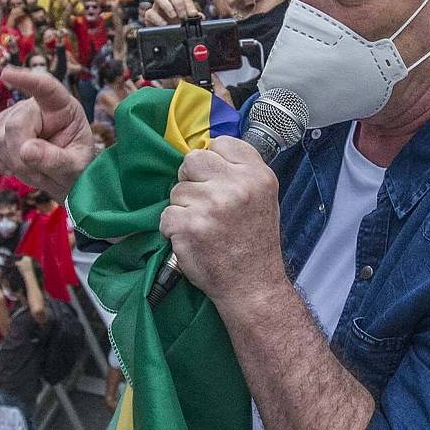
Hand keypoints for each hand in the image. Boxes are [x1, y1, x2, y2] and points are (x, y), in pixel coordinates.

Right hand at [0, 67, 97, 196]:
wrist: (62, 176)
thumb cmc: (73, 165)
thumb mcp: (75, 166)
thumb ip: (56, 160)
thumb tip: (26, 151)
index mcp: (62, 107)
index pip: (45, 87)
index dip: (26, 80)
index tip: (6, 74)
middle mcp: (35, 106)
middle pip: (14, 124)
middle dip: (21, 157)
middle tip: (38, 174)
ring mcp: (12, 114)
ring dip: (11, 163)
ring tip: (32, 170)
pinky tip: (9, 168)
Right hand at [144, 0, 201, 26]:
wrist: (164, 35)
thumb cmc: (176, 25)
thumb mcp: (187, 22)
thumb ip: (194, 18)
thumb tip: (201, 17)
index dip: (190, 5)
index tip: (194, 15)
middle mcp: (167, 0)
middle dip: (179, 4)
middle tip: (183, 16)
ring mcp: (157, 6)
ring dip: (168, 7)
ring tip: (173, 17)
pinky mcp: (149, 15)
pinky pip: (150, 13)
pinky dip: (157, 19)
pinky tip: (164, 24)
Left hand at [158, 137, 282, 307]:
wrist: (252, 286)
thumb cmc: (254, 243)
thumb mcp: (263, 198)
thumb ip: (240, 172)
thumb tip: (208, 150)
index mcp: (257, 175)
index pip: (222, 142)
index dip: (213, 162)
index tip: (216, 181)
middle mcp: (237, 186)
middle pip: (193, 159)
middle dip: (192, 180)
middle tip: (205, 204)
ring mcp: (212, 205)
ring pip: (177, 190)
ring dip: (184, 209)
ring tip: (205, 227)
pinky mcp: (189, 225)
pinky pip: (166, 214)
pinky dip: (173, 230)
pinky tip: (193, 240)